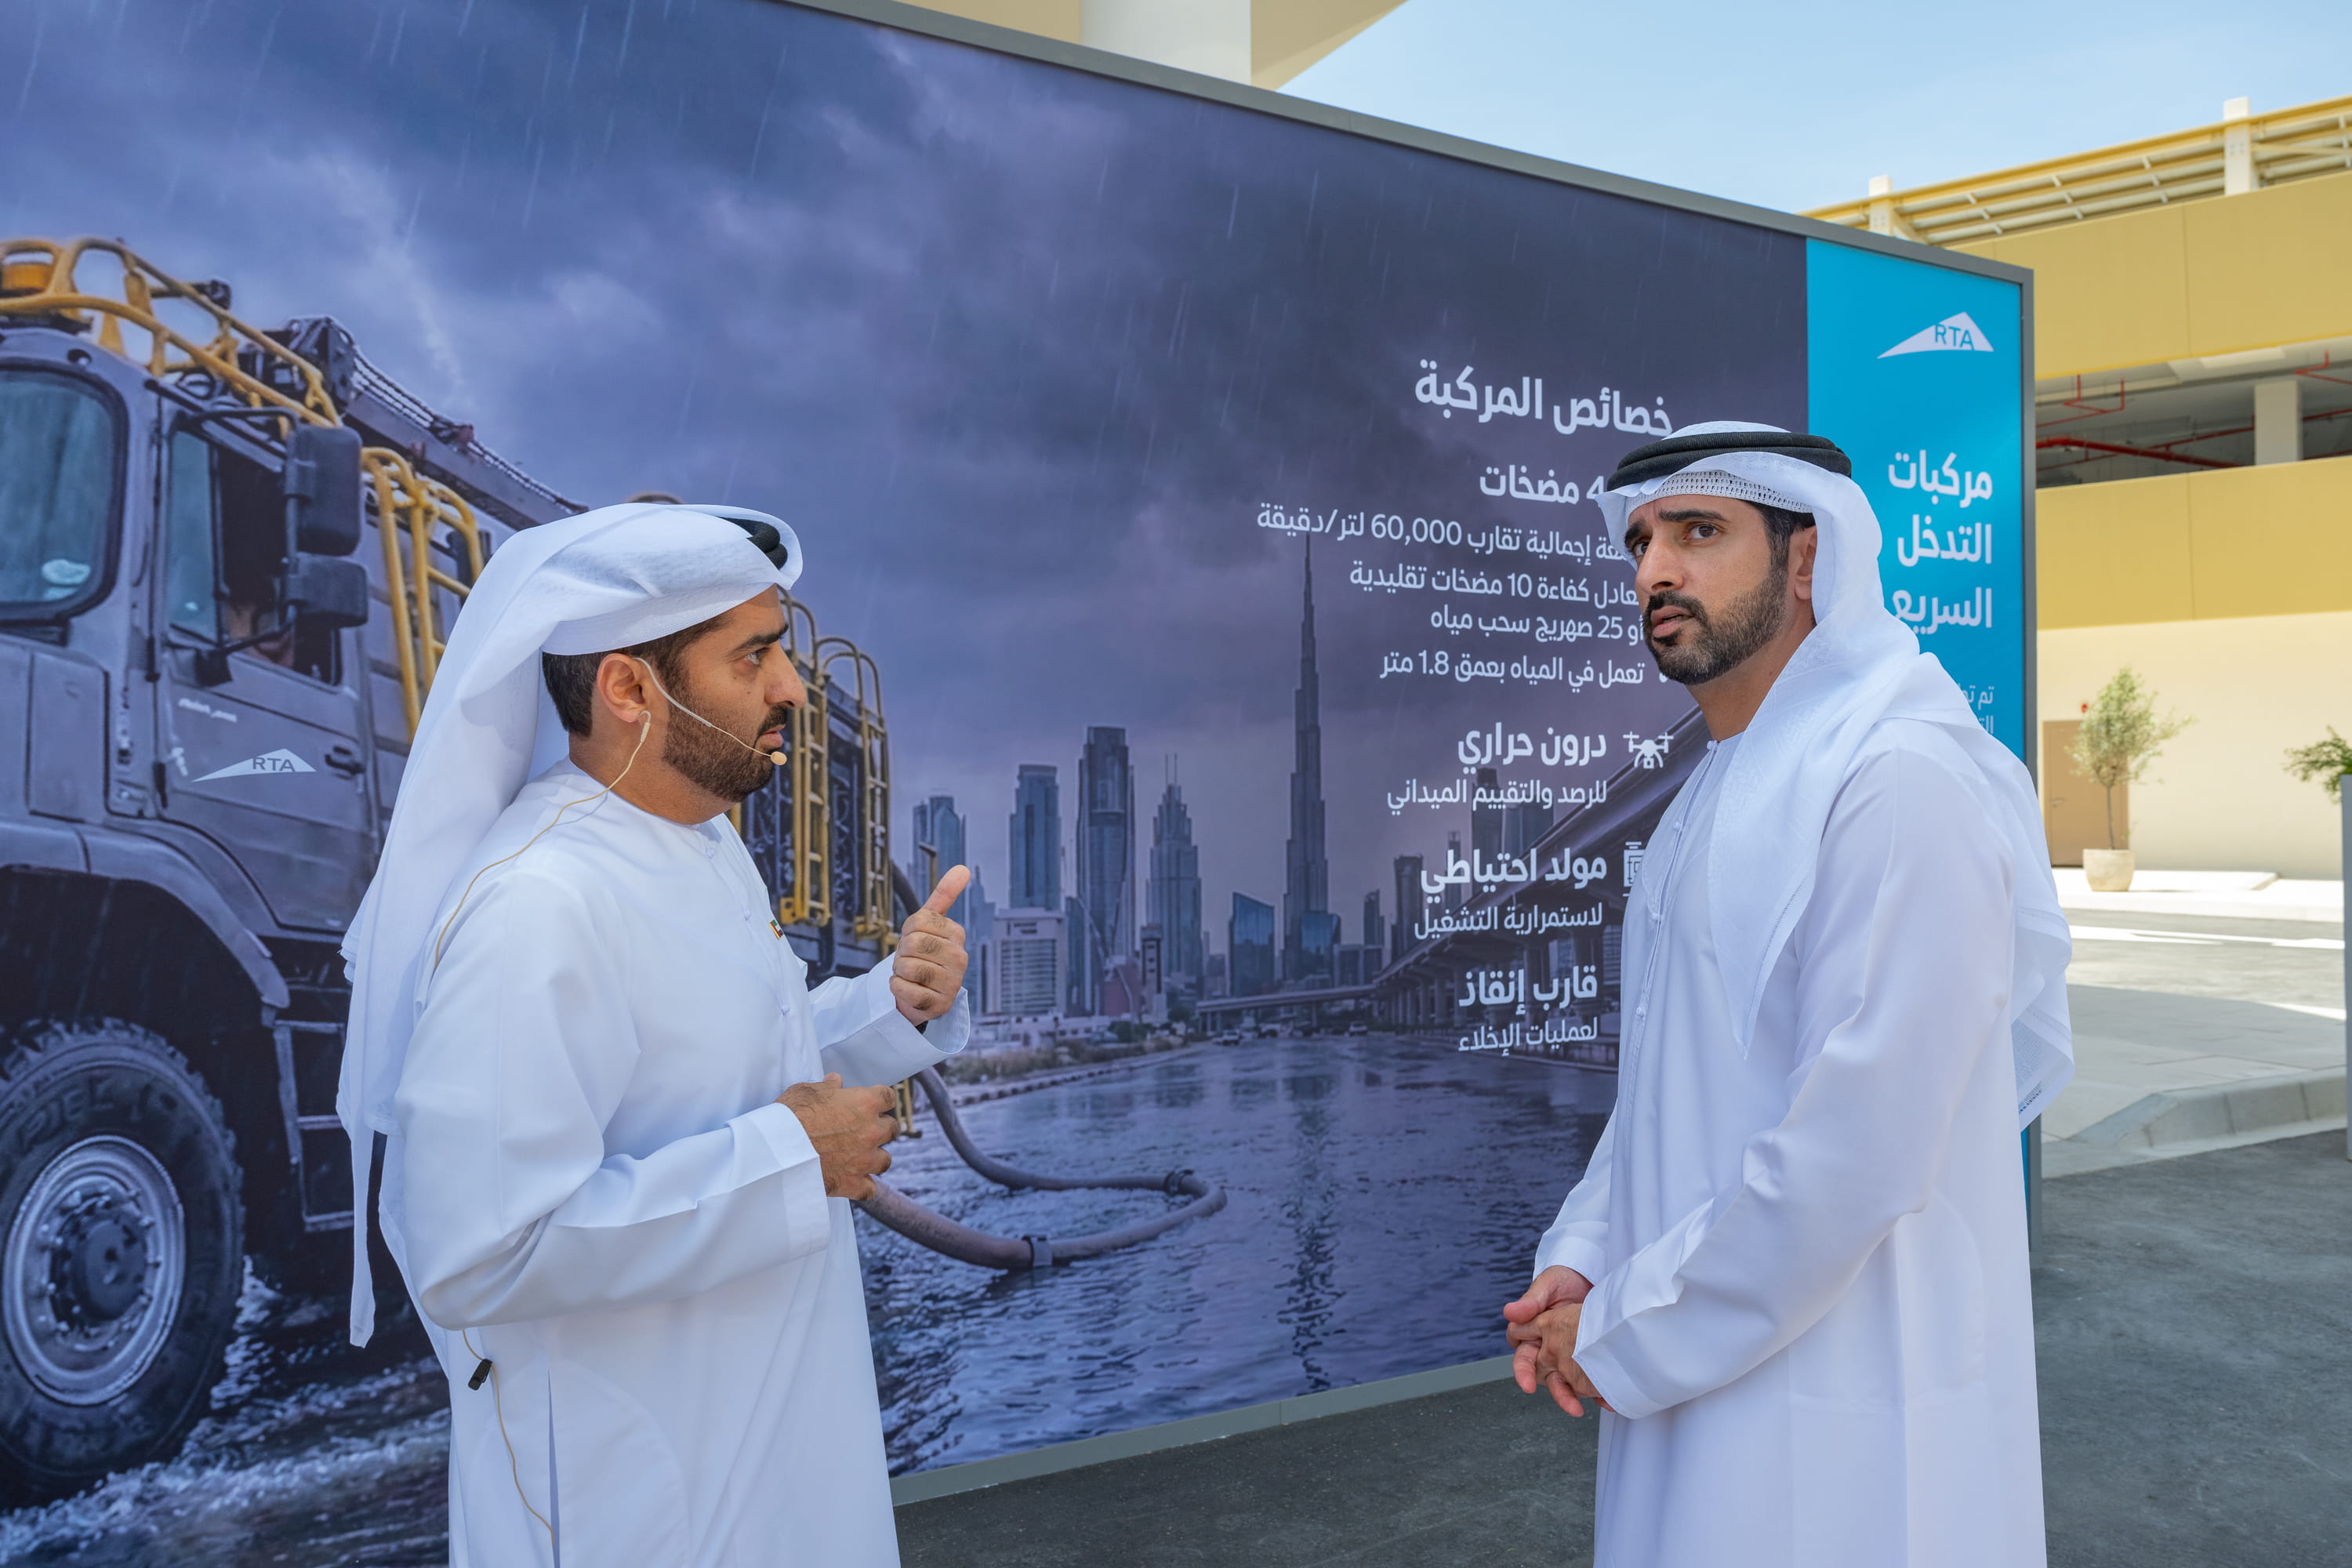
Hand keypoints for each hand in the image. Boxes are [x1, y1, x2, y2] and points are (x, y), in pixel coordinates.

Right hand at [779, 1074, 898, 1199]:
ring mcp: (864, 1160)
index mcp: (864, 1104)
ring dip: (876, 1157)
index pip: (888, 1097)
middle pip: (892, 1129)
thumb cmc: (790, 1115)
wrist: (777, 1150)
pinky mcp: (851, 1183)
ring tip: (862, 1156)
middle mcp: (871, 1132)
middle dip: (881, 1128)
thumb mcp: (807, 1091)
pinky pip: (869, 1189)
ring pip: (885, 1160)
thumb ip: (827, 1087)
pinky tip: (854, 1181)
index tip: (874, 1101)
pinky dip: (863, 1185)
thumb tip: (836, 1082)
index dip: (881, 1099)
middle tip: (866, 1129)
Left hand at [892, 864, 969, 1025]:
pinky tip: (910, 990)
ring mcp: (952, 983)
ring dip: (899, 972)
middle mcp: (960, 957)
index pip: (917, 922)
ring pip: (907, 967)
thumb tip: (963, 869)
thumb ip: (944, 895)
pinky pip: (903, 988)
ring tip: (912, 976)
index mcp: (956, 934)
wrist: (920, 992)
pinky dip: (898, 989)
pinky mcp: (939, 1004)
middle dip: (902, 953)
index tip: (915, 940)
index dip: (907, 931)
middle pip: (912, 944)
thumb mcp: (929, 924)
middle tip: (912, 960)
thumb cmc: (923, 955)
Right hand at [1504, 1265, 1608, 1416]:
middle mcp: (1548, 1346)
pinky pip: (1590, 1378)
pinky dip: (1598, 1389)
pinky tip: (1607, 1395)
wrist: (1595, 1276)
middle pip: (1545, 1376)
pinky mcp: (1588, 1356)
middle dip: (1556, 1392)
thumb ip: (1532, 1300)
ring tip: (1584, 1407)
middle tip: (1569, 1403)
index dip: (1523, 1371)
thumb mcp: (1549, 1284)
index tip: (1527, 1384)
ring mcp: (1569, 1353)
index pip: (1522, 1356)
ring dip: (1574, 1396)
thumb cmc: (1566, 1277)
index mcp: (1533, 1331)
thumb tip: (1509, 1312)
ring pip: (1566, 1381)